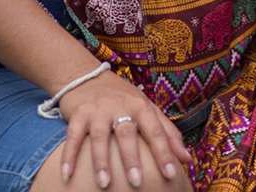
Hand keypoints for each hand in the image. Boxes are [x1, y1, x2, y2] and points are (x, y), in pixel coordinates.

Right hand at [58, 69, 189, 188]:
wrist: (85, 74)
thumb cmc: (122, 97)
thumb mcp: (148, 108)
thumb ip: (168, 133)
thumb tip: (188, 159)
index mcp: (141, 106)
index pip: (156, 131)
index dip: (164, 152)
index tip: (171, 175)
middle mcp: (120, 106)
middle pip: (127, 134)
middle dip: (131, 159)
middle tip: (136, 183)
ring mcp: (98, 109)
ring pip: (100, 137)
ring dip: (101, 161)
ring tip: (105, 183)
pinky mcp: (78, 113)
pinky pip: (73, 136)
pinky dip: (69, 155)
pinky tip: (67, 174)